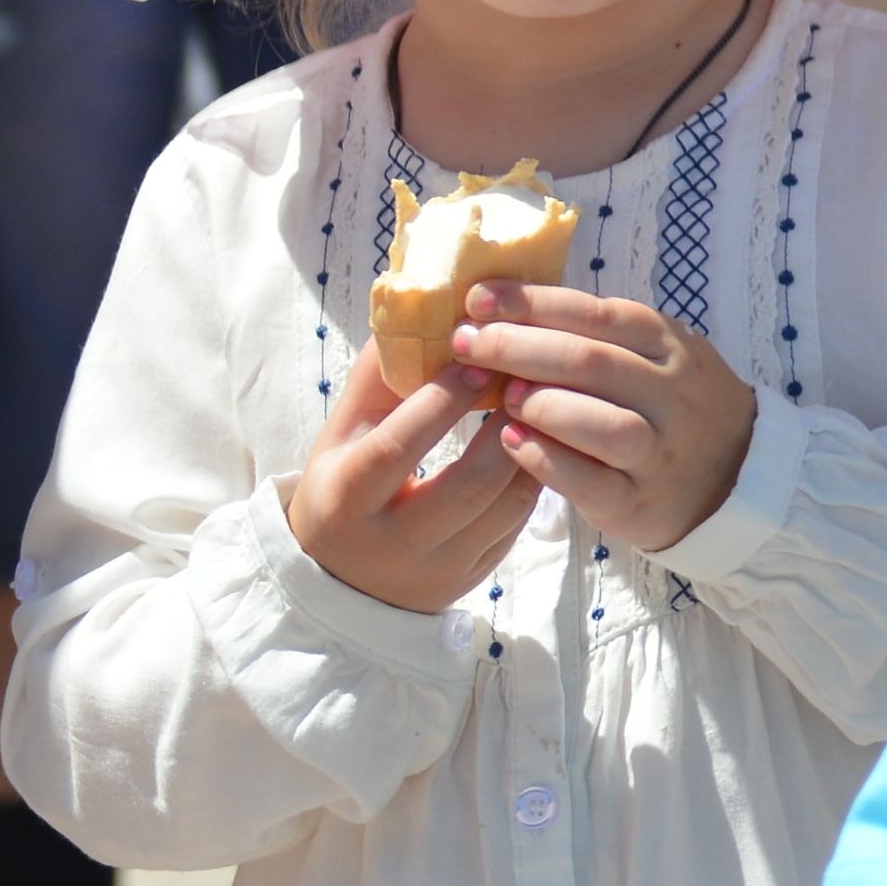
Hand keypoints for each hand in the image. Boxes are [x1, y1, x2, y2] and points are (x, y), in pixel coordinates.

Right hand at [282, 344, 540, 611]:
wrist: (341, 578)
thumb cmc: (345, 483)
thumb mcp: (344, 433)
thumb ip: (379, 377)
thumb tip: (419, 306)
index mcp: (348, 498)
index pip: (397, 449)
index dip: (440, 405)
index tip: (477, 362)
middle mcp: (393, 543)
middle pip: (467, 487)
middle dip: (505, 429)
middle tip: (531, 379)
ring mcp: (438, 568)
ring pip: (505, 509)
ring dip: (532, 450)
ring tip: (545, 403)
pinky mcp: (472, 579)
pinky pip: (517, 525)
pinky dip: (535, 478)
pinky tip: (544, 440)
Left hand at [454, 283, 758, 552]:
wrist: (734, 477)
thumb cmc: (670, 406)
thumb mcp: (655, 356)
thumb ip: (597, 336)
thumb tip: (505, 308)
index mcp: (670, 345)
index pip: (597, 314)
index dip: (533, 304)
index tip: (477, 299)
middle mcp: (672, 394)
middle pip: (592, 362)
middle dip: (519, 347)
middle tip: (467, 344)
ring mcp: (659, 451)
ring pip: (602, 423)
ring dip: (542, 405)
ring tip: (500, 397)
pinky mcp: (638, 502)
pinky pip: (590, 482)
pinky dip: (545, 459)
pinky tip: (511, 442)